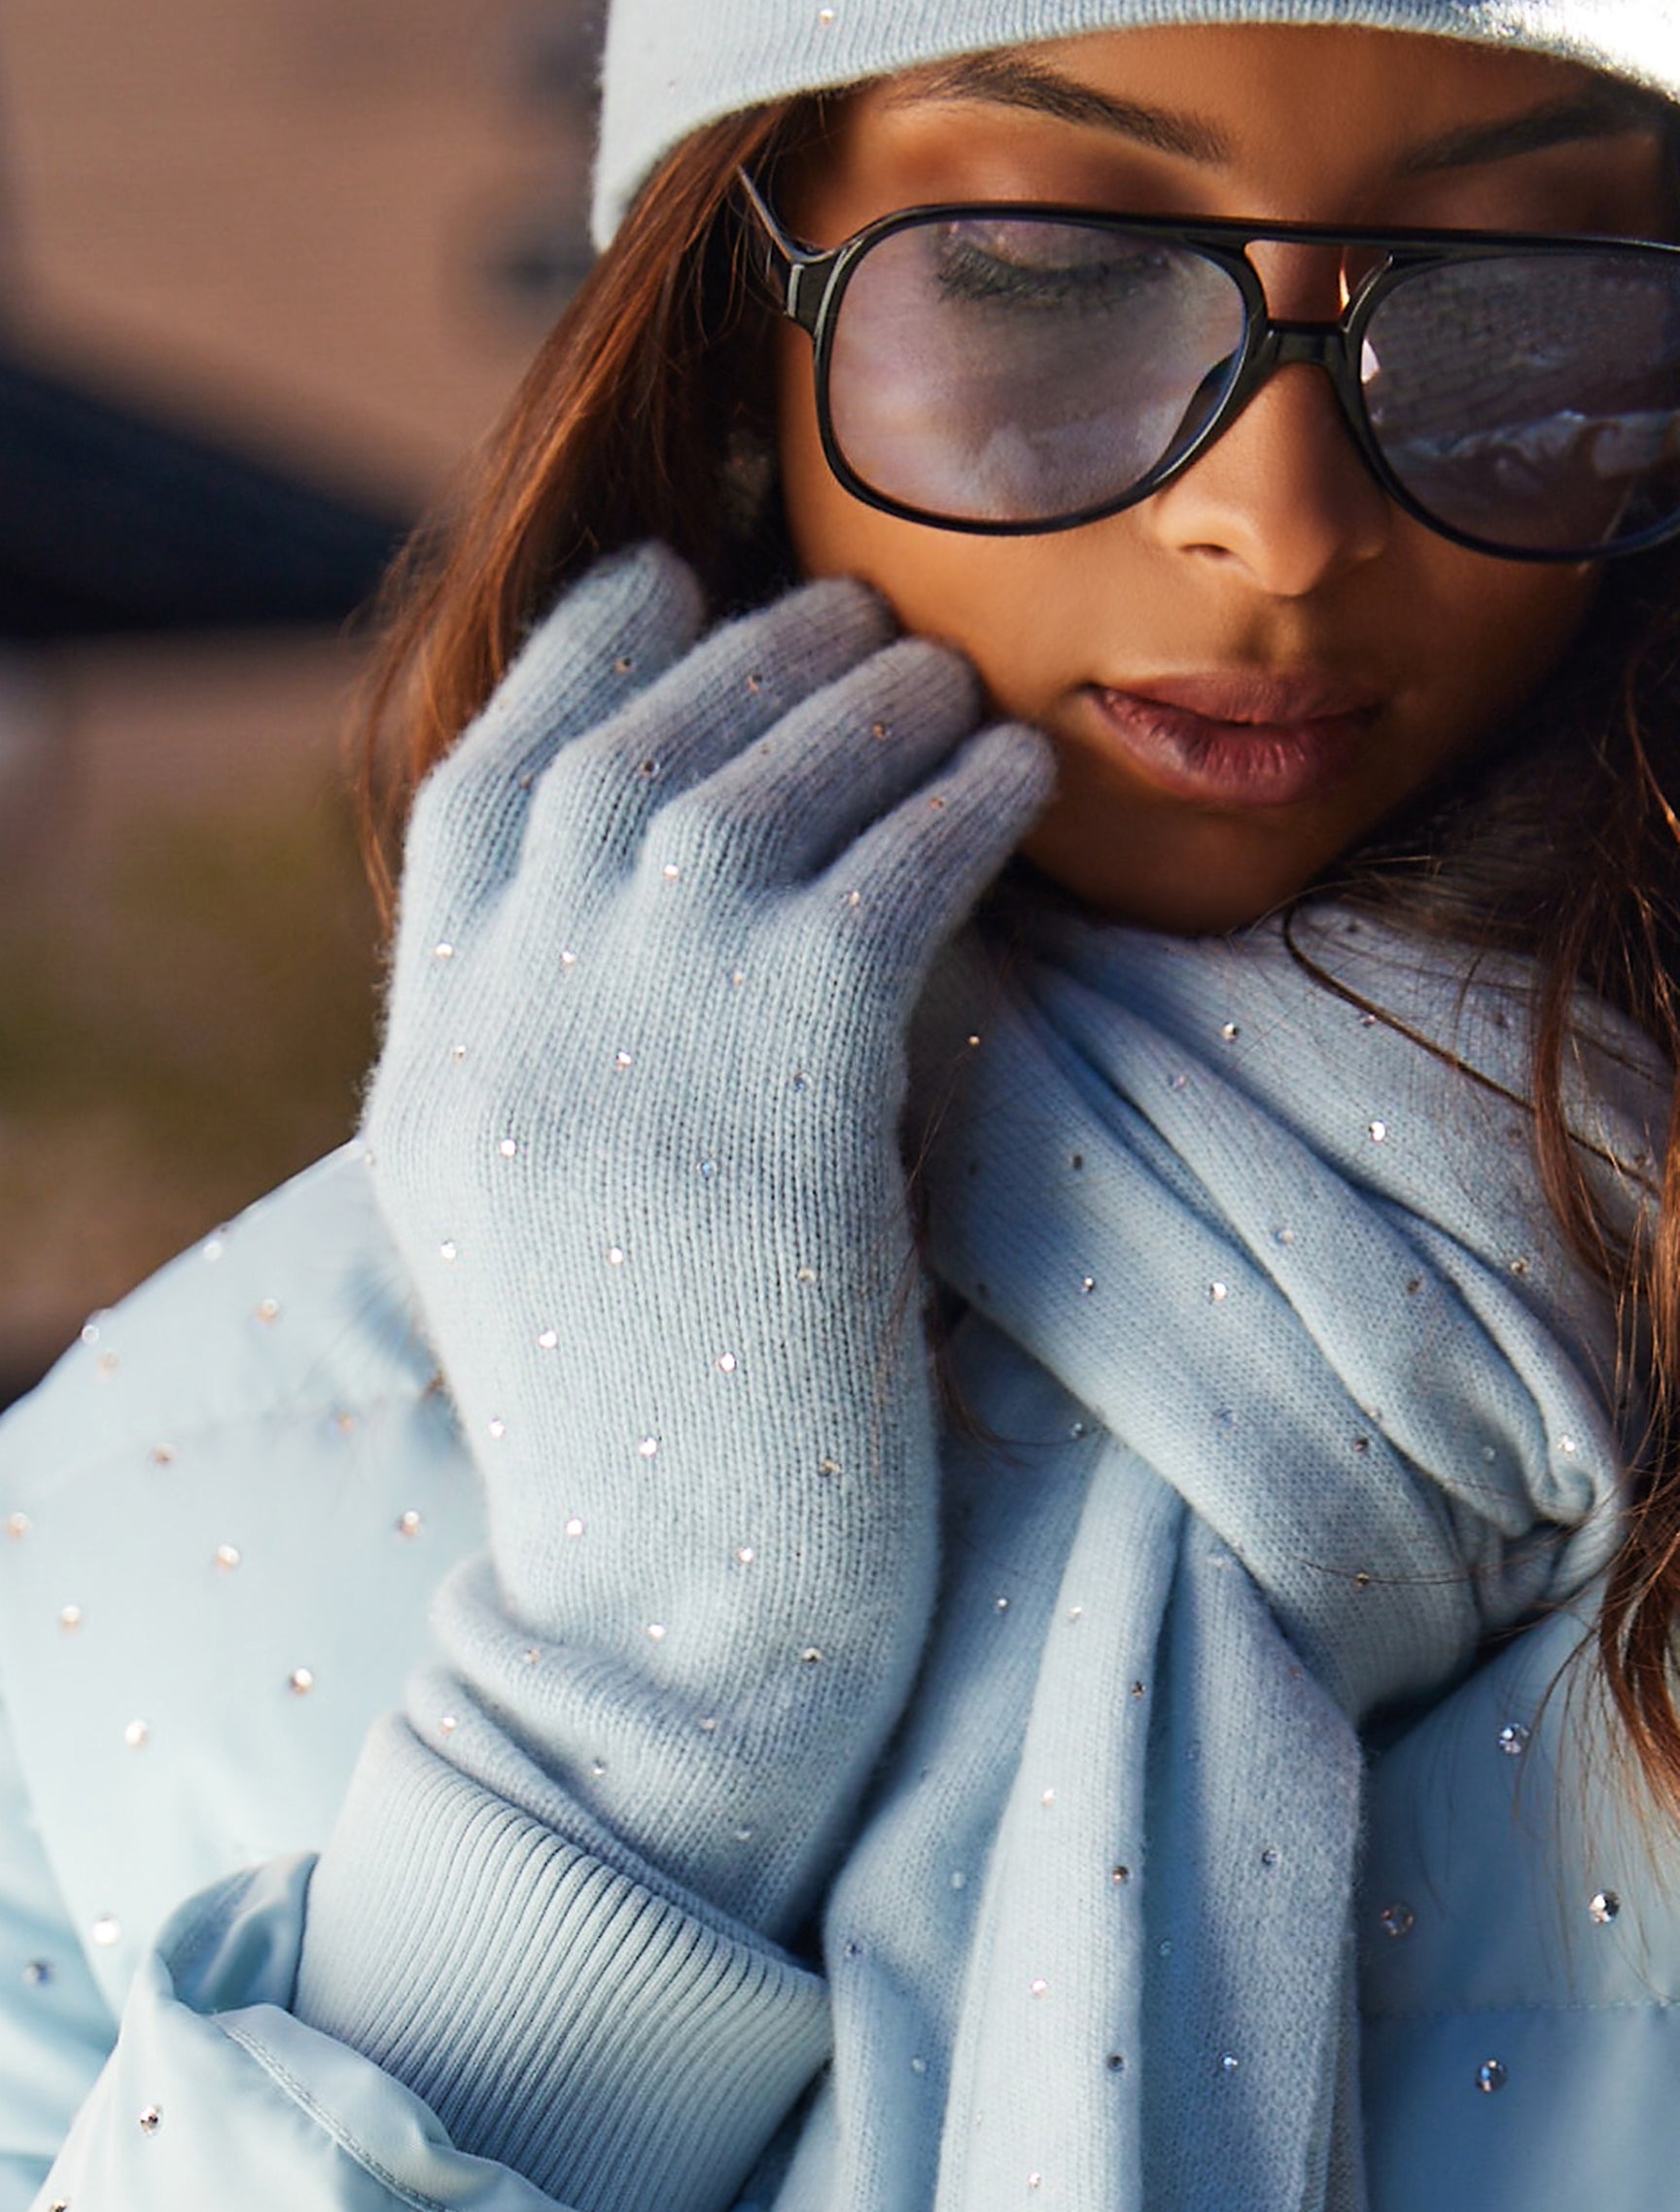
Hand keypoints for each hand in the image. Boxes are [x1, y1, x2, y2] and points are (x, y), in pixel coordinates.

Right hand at [366, 543, 1053, 1931]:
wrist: (676, 1627)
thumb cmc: (644, 1462)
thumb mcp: (530, 1245)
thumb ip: (556, 1074)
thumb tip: (664, 925)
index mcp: (435, 1067)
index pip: (484, 790)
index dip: (578, 663)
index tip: (664, 584)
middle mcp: (513, 1021)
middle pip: (631, 750)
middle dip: (749, 658)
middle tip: (852, 620)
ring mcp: (639, 1034)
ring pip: (763, 775)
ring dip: (871, 707)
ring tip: (952, 686)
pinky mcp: (788, 1071)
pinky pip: (893, 859)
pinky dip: (962, 800)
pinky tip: (1017, 781)